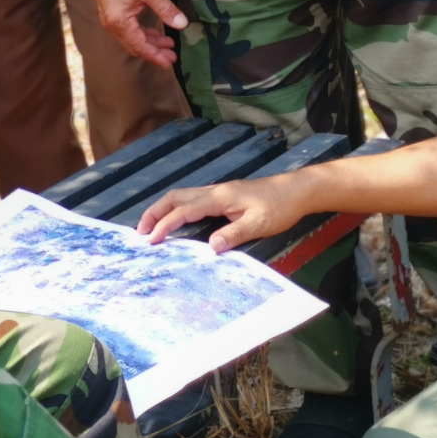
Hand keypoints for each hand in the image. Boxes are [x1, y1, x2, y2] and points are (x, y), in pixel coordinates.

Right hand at [90, 0, 186, 69]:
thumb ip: (166, 9)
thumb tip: (182, 24)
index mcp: (120, 23)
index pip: (140, 46)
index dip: (155, 56)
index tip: (170, 63)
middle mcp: (113, 26)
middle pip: (135, 46)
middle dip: (154, 51)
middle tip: (172, 55)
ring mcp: (111, 21)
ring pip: (132, 39)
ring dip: (150, 42)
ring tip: (168, 43)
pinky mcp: (112, 14)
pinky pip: (128, 31)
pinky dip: (142, 34)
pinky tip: (155, 32)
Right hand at [137, 176, 309, 251]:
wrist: (296, 191)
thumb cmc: (279, 207)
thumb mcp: (258, 224)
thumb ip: (233, 234)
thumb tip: (210, 247)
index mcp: (219, 197)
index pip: (184, 210)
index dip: (166, 224)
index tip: (152, 240)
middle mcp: (214, 191)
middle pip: (175, 197)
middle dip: (155, 212)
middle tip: (140, 231)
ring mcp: (218, 192)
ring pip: (181, 195)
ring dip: (163, 209)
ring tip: (151, 225)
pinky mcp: (223, 195)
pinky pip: (191, 198)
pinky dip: (176, 208)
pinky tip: (176, 219)